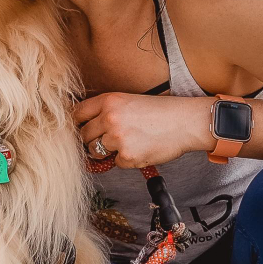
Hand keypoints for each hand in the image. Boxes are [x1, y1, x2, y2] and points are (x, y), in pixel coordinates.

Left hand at [72, 92, 213, 168]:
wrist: (185, 122)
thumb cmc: (159, 111)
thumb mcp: (128, 101)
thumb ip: (105, 110)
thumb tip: (82, 126)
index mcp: (109, 100)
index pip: (77, 113)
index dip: (76, 123)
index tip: (79, 129)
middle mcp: (110, 118)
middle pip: (83, 135)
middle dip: (91, 140)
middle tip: (107, 139)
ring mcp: (117, 138)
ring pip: (95, 151)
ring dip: (105, 151)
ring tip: (126, 143)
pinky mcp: (127, 157)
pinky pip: (115, 163)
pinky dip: (125, 160)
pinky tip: (140, 149)